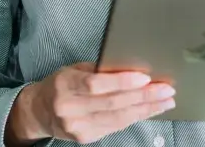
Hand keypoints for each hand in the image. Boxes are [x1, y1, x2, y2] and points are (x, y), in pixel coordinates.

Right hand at [8, 63, 175, 144]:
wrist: (38, 111)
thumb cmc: (61, 85)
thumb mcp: (74, 69)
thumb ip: (100, 70)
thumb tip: (132, 67)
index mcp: (66, 85)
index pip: (96, 84)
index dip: (122, 82)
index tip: (146, 77)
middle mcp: (70, 108)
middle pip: (112, 103)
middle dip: (144, 96)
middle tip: (166, 89)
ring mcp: (78, 126)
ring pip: (118, 118)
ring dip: (146, 109)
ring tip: (165, 101)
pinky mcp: (85, 138)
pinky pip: (115, 126)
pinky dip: (135, 117)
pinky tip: (149, 110)